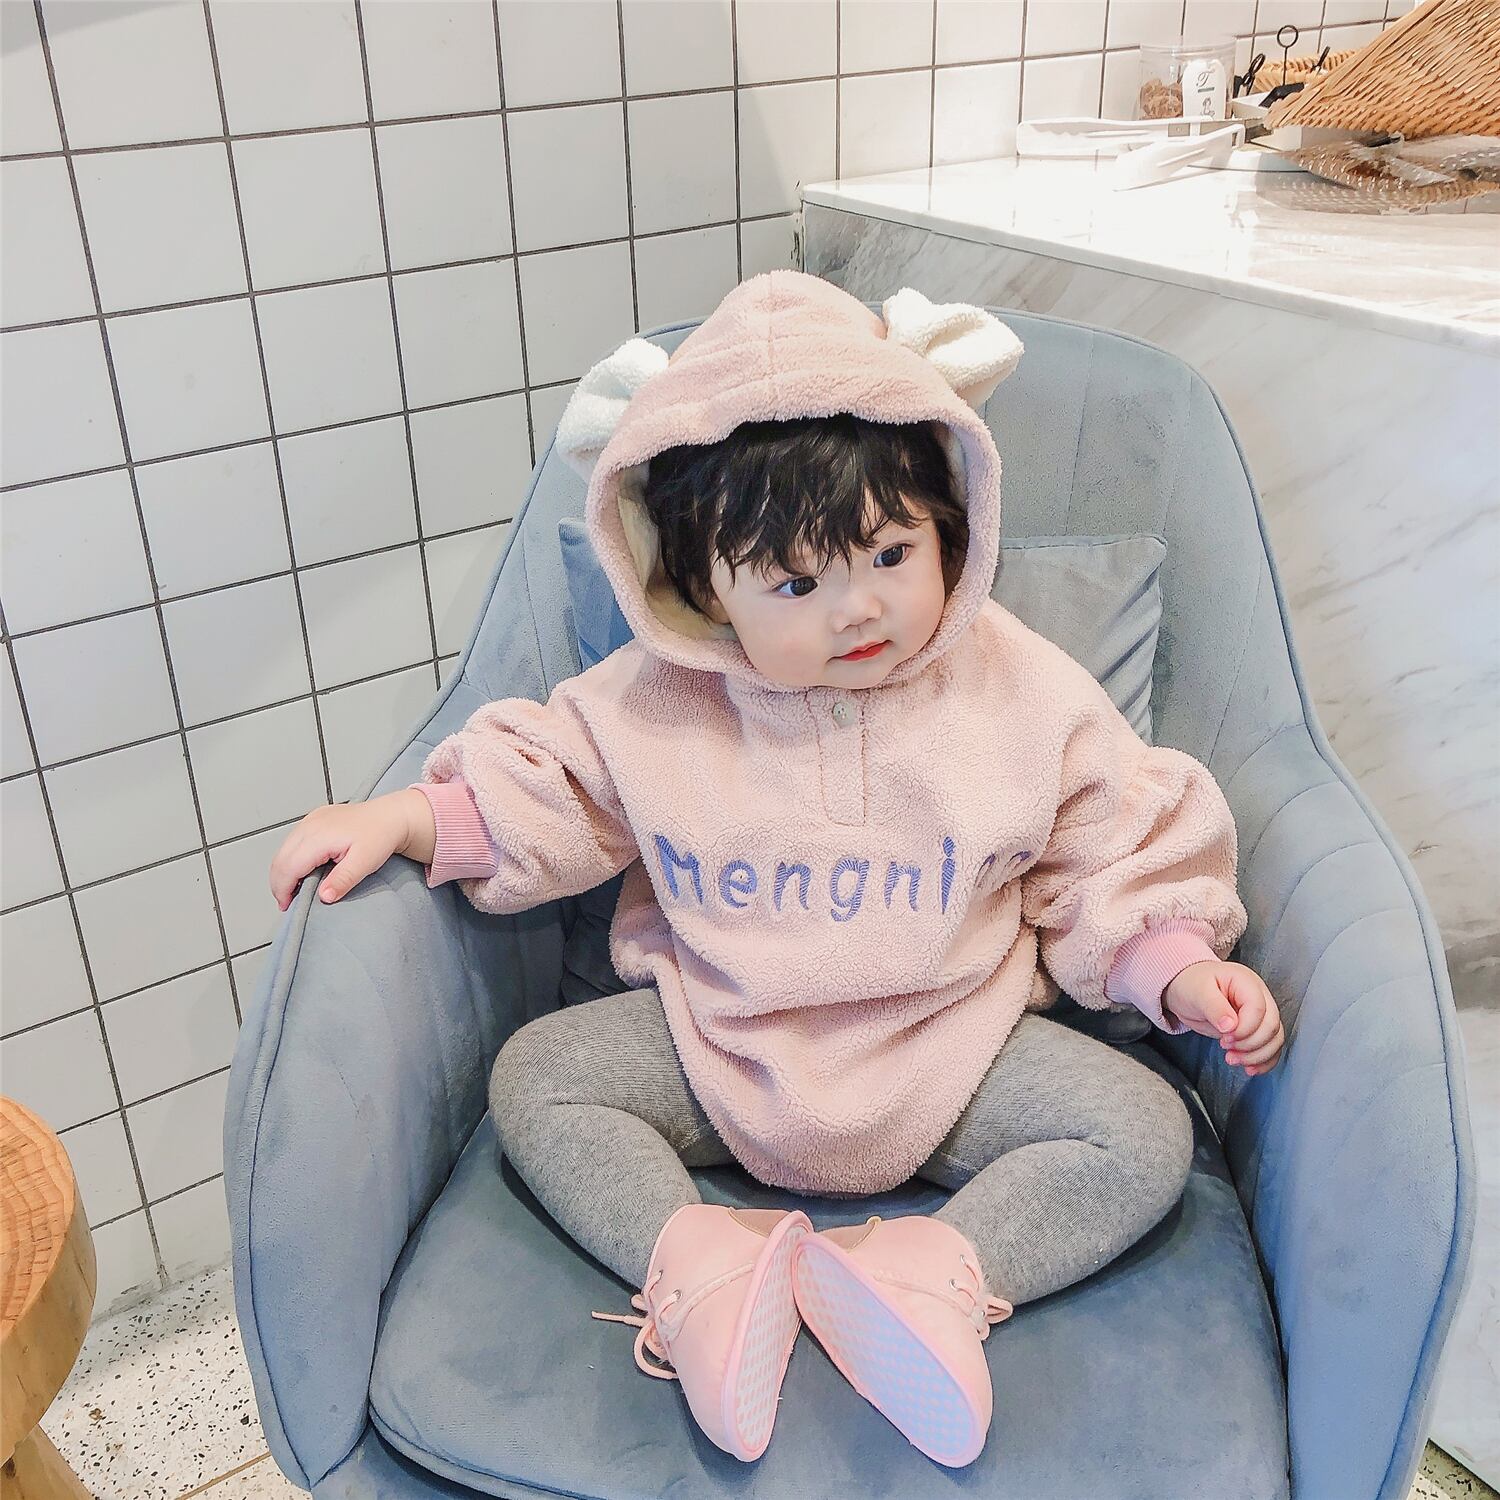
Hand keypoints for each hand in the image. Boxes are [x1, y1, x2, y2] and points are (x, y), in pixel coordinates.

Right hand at [268, 790, 429, 910]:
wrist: (392, 816)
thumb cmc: (381, 836)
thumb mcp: (365, 862)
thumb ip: (343, 879)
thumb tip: (324, 897)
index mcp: (319, 836)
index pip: (288, 866)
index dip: (283, 889)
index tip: (287, 906)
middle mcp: (310, 825)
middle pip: (280, 859)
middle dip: (279, 883)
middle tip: (287, 902)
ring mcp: (311, 820)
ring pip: (283, 849)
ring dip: (283, 871)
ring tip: (294, 890)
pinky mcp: (314, 819)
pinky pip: (292, 841)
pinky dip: (290, 858)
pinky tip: (302, 871)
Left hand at [1162, 961, 1285, 1076]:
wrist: (1186, 988)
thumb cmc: (1191, 984)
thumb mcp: (1197, 992)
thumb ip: (1214, 1007)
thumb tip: (1230, 1026)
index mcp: (1246, 982)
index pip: (1258, 1009)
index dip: (1245, 1029)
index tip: (1225, 1038)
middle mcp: (1259, 996)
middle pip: (1271, 1026)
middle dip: (1250, 1044)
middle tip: (1226, 1048)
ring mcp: (1260, 1013)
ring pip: (1275, 1039)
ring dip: (1257, 1055)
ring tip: (1232, 1059)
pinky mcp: (1256, 1029)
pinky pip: (1271, 1047)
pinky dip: (1264, 1060)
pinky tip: (1250, 1068)